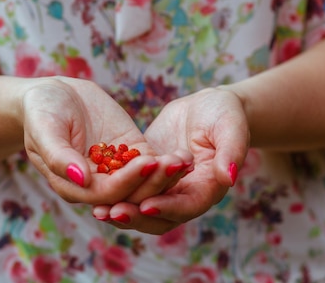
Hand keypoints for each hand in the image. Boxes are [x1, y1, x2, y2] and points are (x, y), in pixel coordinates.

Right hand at [21, 76, 191, 205]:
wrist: (52, 94)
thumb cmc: (41, 112)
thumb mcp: (44, 129)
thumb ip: (59, 156)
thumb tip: (81, 179)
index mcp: (74, 186)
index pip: (105, 192)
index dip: (127, 181)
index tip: (146, 164)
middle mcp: (97, 183)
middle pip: (130, 192)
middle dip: (154, 181)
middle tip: (176, 165)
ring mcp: (115, 169)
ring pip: (144, 181)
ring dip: (165, 175)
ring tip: (184, 161)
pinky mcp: (129, 152)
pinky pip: (150, 162)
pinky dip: (167, 162)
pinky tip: (184, 155)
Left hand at [93, 87, 248, 233]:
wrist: (209, 107)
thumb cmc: (224, 114)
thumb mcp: (230, 127)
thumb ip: (232, 151)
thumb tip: (230, 177)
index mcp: (208, 188)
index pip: (187, 205)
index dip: (168, 207)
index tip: (146, 205)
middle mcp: (186, 195)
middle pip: (161, 216)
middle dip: (136, 216)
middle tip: (111, 213)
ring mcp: (166, 188)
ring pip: (143, 209)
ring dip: (122, 211)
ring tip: (97, 209)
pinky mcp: (149, 177)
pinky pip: (132, 190)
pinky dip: (115, 193)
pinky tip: (92, 191)